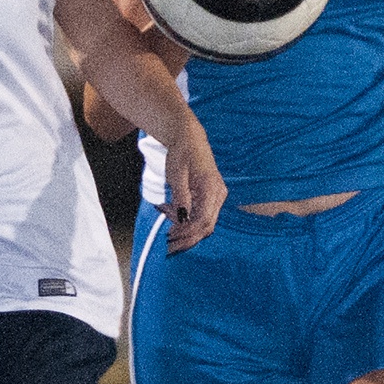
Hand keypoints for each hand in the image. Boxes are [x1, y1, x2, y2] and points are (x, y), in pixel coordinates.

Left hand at [157, 114, 226, 250]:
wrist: (188, 138)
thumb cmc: (182, 153)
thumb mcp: (177, 175)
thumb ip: (181, 197)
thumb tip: (182, 219)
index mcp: (212, 189)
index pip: (203, 221)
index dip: (187, 233)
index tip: (170, 238)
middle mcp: (218, 194)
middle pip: (206, 226)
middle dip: (187, 238)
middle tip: (168, 245)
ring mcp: (216, 196)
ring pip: (203, 224)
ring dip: (184, 229)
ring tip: (164, 224)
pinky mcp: (210, 197)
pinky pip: (200, 215)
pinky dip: (185, 220)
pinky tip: (169, 214)